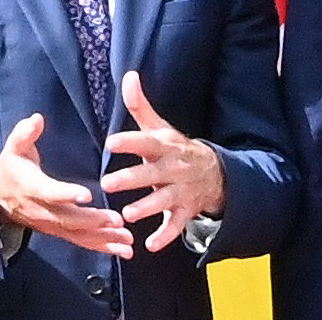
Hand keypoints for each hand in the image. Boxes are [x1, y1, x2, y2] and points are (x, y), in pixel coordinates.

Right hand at [0, 113, 133, 258]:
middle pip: (69, 219)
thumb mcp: (14, 147)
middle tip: (117, 220)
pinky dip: (103, 247)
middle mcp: (43, 211)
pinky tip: (124, 250)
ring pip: (78, 235)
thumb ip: (24, 134)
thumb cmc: (12, 168)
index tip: (87, 194)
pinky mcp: (60, 231)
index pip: (50, 193)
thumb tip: (36, 119)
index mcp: (32, 187)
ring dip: (104, 239)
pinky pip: (82, 241)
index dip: (67, 194)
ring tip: (128, 240)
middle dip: (94, 221)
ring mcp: (52, 225)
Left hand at [101, 71, 225, 252]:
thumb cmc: (175, 149)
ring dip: (147, 208)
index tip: (111, 142)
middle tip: (107, 183)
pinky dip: (166, 235)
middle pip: (151, 174)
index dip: (130, 141)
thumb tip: (128, 75)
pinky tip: (151, 245)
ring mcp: (180, 191)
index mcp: (164, 147)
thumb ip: (140, 105)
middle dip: (130, 179)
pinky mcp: (185, 211)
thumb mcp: (160, 127)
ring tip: (128, 214)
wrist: (214, 172)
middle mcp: (172, 168)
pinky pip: (176, 225)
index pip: (146, 142)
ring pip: (163, 201)